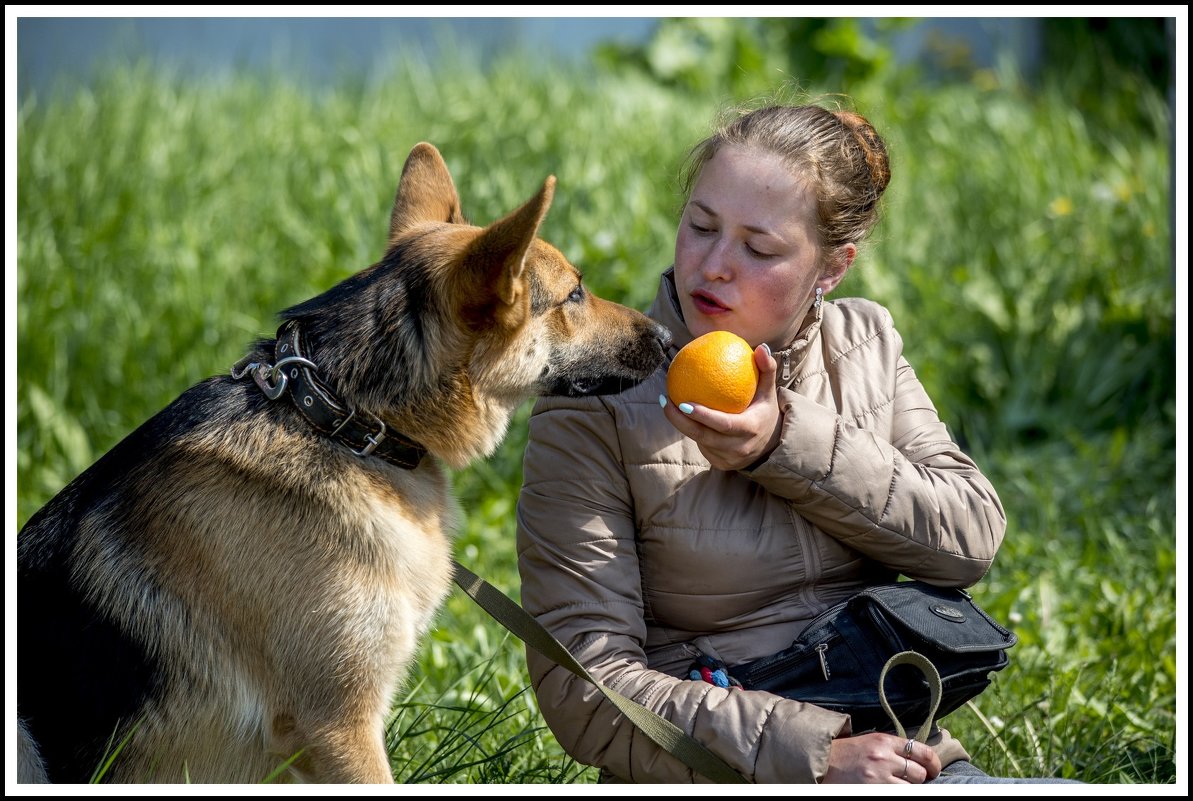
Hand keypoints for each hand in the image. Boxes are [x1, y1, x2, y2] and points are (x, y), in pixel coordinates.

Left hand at [660, 344, 781, 470]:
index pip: (723, 424)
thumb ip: (767, 369)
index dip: (703, 416)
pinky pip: (701, 446)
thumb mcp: (769, 391)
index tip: (684, 402)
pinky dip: (690, 430)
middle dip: (680, 421)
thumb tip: (760, 347)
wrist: (771, 445)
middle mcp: (739, 448)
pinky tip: (678, 414)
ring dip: (681, 424)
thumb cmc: (765, 410)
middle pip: (703, 436)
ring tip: (666, 403)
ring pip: (698, 441)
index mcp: (750, 429)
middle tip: (666, 400)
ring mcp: (728, 459)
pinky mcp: (720, 464)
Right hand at [823, 733, 941, 783]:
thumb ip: (892, 748)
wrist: (819, 762)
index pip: (922, 752)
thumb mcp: (869, 741)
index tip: (933, 770)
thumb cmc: (846, 753)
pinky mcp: (871, 791)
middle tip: (911, 781)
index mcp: (883, 741)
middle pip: (918, 773)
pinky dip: (897, 793)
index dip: (933, 764)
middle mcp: (882, 758)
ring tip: (896, 785)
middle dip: (918, 779)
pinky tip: (889, 789)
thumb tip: (919, 761)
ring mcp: (877, 777)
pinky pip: (897, 796)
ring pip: (910, 789)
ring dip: (907, 789)